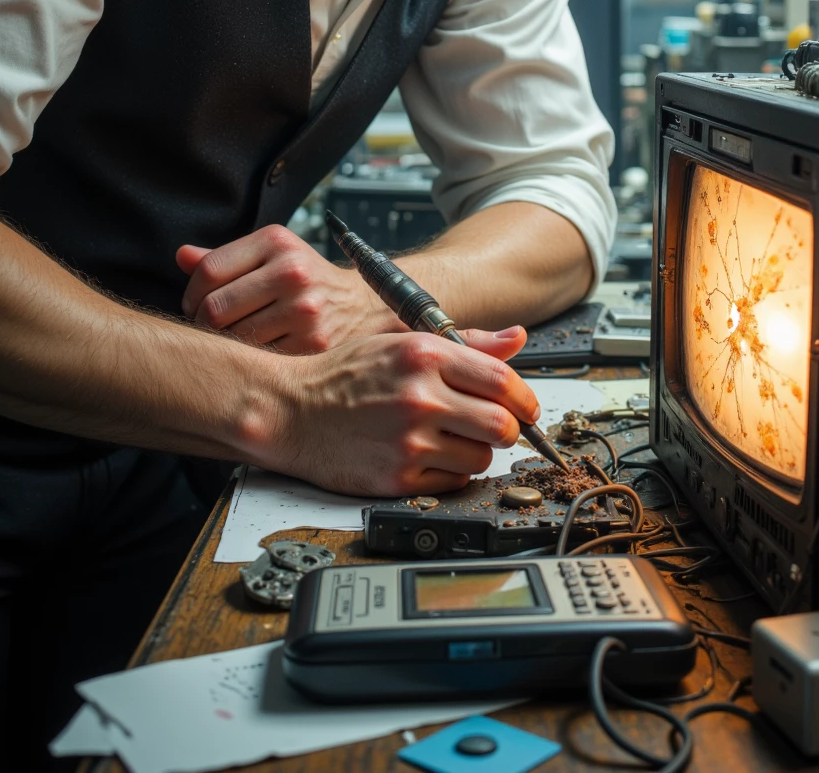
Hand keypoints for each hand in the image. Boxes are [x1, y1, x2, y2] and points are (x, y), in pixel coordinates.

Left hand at [176, 225, 396, 352]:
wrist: (360, 304)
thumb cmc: (303, 278)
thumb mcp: (270, 255)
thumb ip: (224, 258)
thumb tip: (181, 256)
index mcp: (276, 241)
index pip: (209, 271)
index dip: (191, 294)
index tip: (195, 305)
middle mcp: (291, 271)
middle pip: (215, 307)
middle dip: (201, 323)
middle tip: (207, 328)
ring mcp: (304, 308)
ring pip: (232, 337)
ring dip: (222, 344)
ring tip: (229, 340)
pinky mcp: (311, 342)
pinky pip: (257, 358)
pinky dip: (247, 359)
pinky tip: (252, 352)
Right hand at [275, 325, 534, 495]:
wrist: (292, 410)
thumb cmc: (345, 375)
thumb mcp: (403, 341)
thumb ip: (465, 343)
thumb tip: (516, 338)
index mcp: (425, 355)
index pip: (502, 379)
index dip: (524, 397)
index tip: (526, 407)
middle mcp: (420, 396)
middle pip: (501, 425)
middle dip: (507, 429)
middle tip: (495, 427)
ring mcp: (409, 439)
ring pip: (481, 457)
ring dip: (477, 452)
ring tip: (452, 439)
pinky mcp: (398, 476)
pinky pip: (454, 482)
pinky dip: (452, 473)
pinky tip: (430, 456)